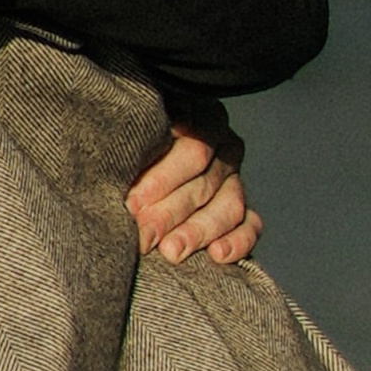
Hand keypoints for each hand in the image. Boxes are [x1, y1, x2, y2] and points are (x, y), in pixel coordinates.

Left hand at [125, 124, 260, 267]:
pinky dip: (237, 241)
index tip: (133, 203)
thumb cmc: (124, 149)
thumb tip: (119, 183)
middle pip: (204, 180)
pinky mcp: (244, 209)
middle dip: (170, 211)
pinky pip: (251, 225)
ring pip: (228, 205)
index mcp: (197, 116)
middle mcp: (221, 144)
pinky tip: (217, 254)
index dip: (161, 178)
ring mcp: (235, 177)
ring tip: (171, 251)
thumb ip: (128, 148)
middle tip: (144, 234)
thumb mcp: (129, 138)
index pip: (191, 146)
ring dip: (198, 231)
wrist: (130, 171)